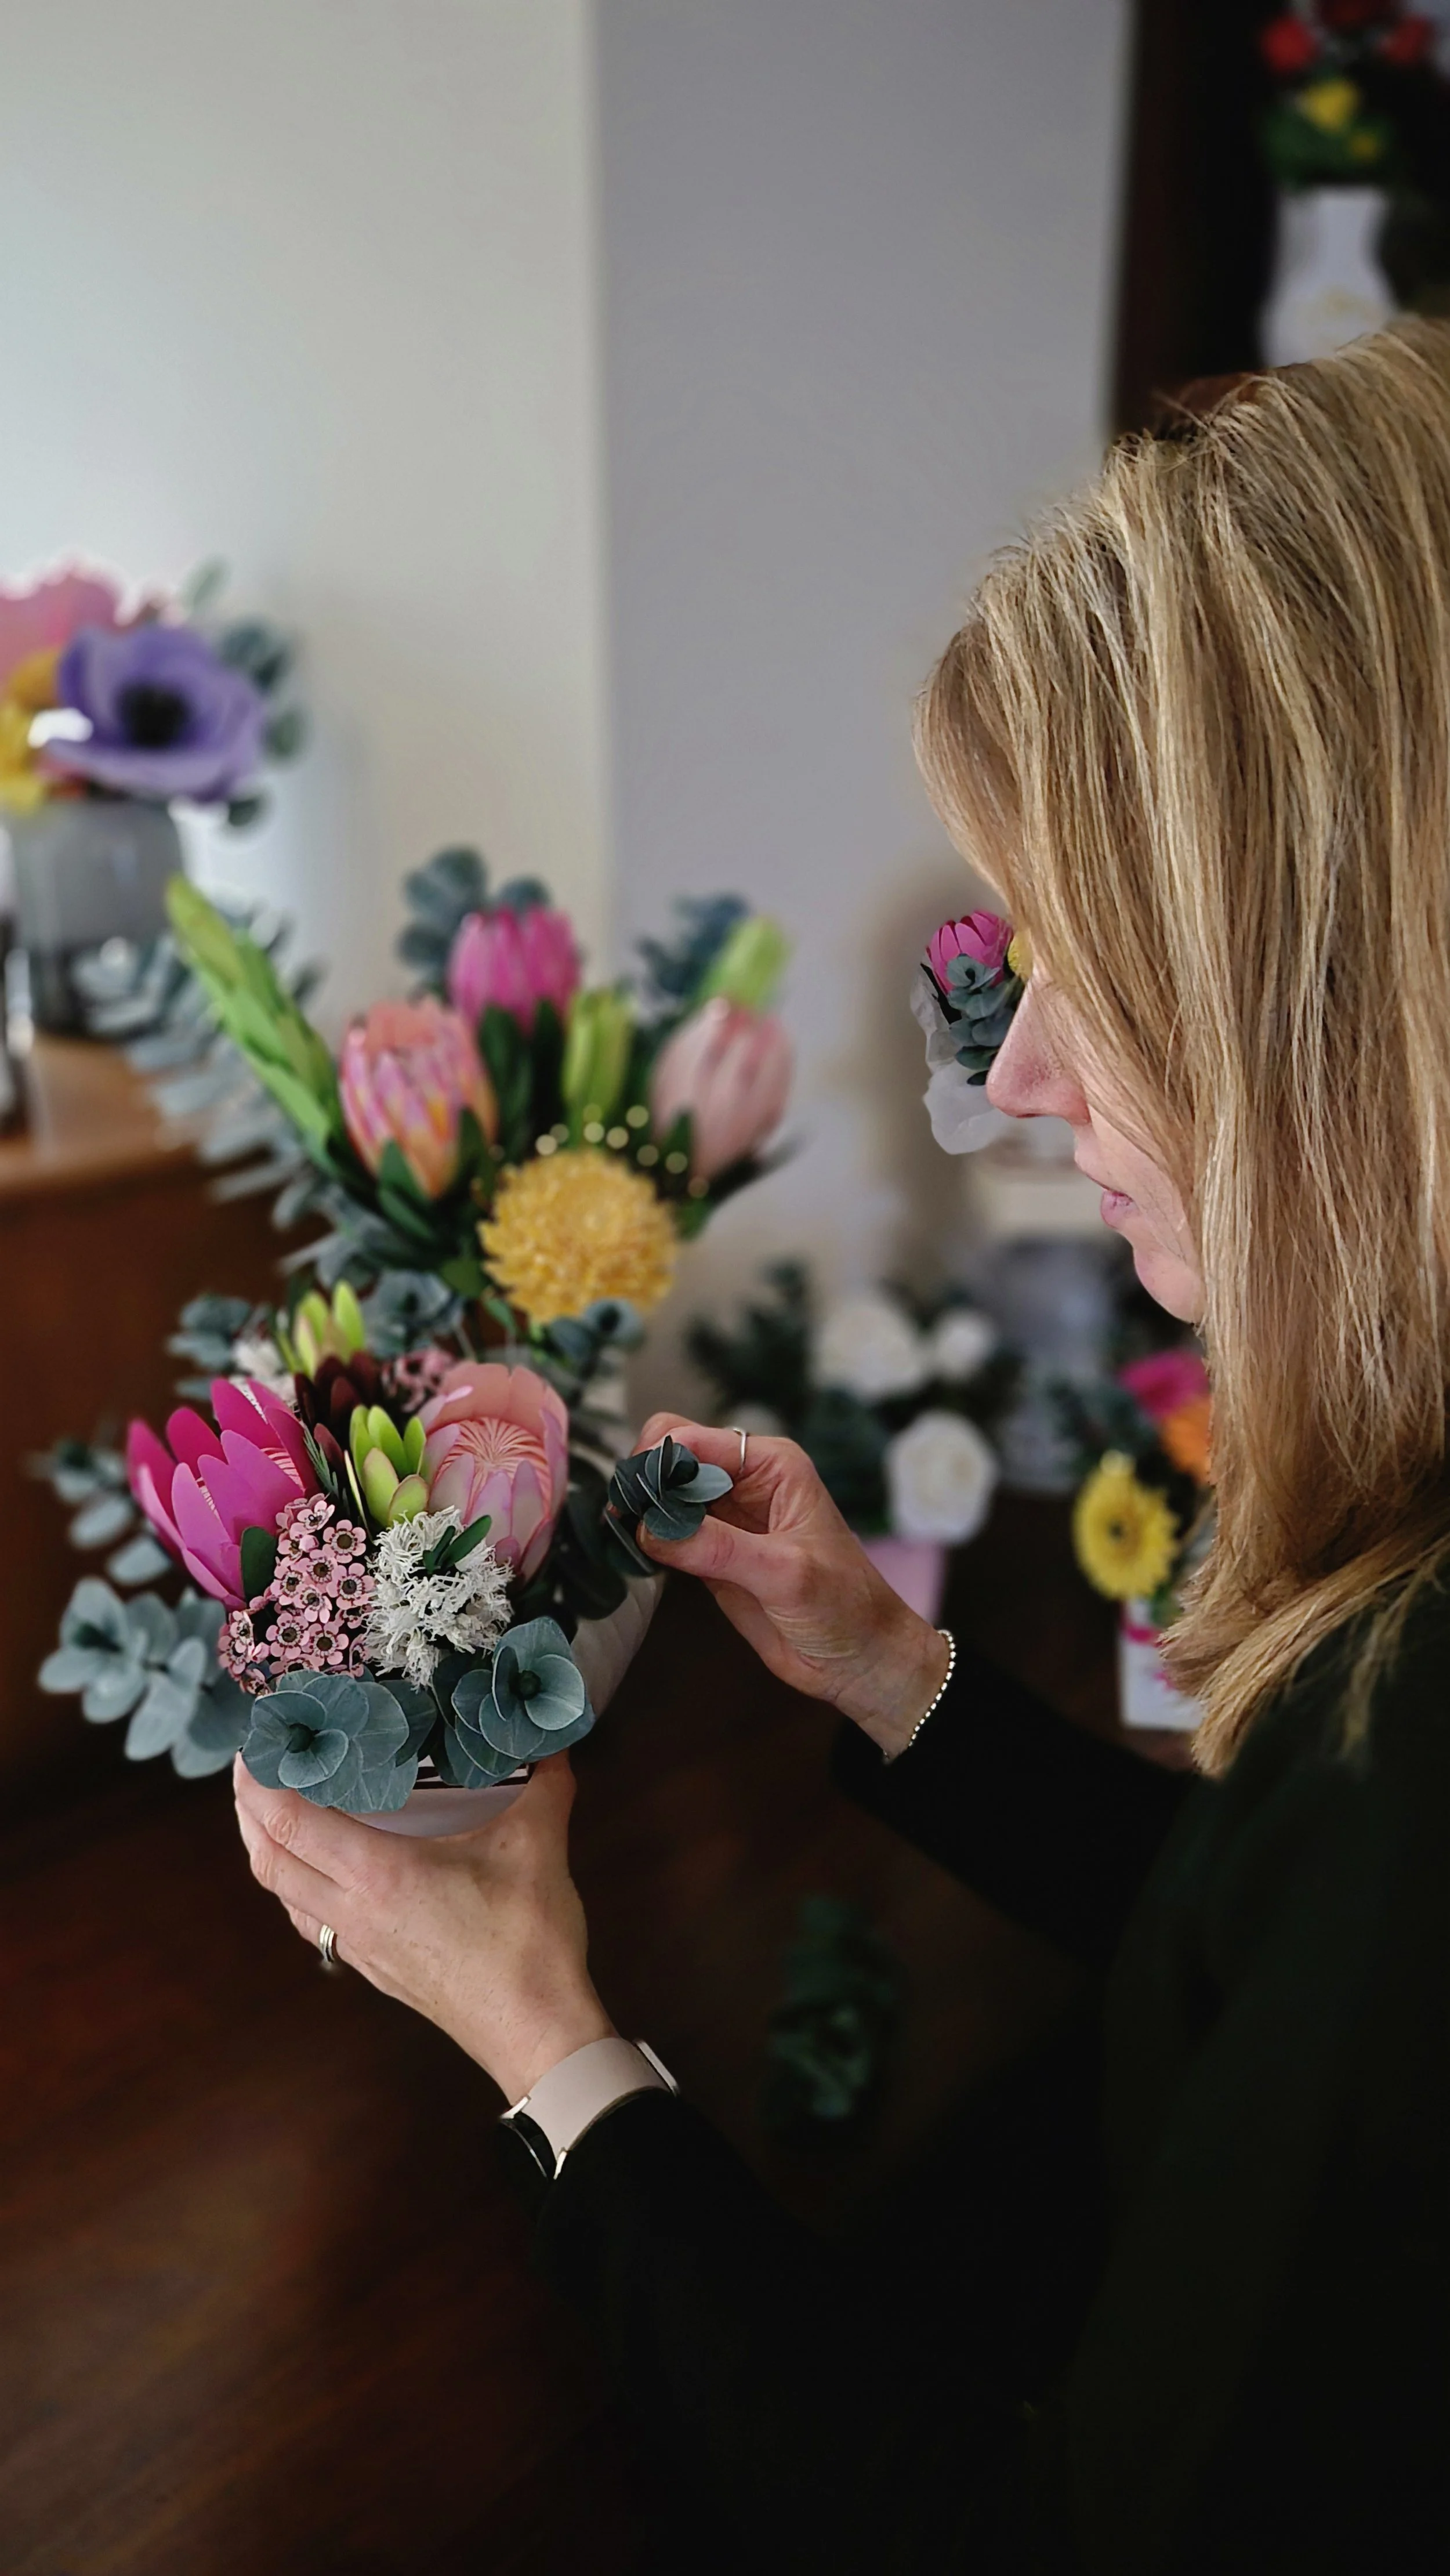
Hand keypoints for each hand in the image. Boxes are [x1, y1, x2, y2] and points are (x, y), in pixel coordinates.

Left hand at [232, 1753, 613, 2101]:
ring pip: (283, 1893)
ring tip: (271, 1809)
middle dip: (248, 1807)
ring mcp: (359, 1945)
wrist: (534, 2030)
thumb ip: (546, 1782)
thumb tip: (554, 1737)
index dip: (261, 1779)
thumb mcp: (537, 1845)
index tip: (257, 1741)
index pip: (290, 1822)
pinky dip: (294, 1885)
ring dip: (265, 1848)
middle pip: (268, 1858)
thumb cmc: (528, 1943)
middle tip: (255, 1763)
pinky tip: (317, 1871)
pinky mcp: (372, 1966)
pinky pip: (311, 1920)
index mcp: (380, 1874)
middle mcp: (354, 1911)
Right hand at [635, 1416, 949, 1755]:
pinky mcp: (710, 1554)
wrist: (859, 1659)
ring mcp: (725, 1519)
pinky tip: (635, 1555)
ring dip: (639, 1511)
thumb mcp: (784, 1573)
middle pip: (670, 1457)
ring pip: (662, 1494)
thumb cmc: (844, 1607)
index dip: (657, 1461)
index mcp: (771, 1465)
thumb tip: (651, 1529)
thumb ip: (717, 1548)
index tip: (633, 1501)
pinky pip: (665, 1533)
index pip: (693, 1439)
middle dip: (642, 1482)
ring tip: (621, 1536)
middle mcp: (745, 1482)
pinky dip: (646, 1540)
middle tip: (624, 1520)